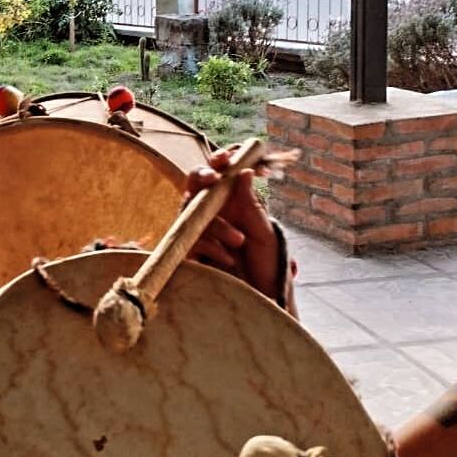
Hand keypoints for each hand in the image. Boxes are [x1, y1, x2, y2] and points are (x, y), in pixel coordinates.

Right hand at [184, 146, 293, 310]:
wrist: (261, 298)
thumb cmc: (266, 263)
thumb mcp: (263, 232)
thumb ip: (251, 203)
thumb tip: (243, 172)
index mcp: (233, 201)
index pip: (221, 172)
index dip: (220, 160)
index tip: (226, 158)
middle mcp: (214, 210)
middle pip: (196, 183)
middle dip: (202, 176)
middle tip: (213, 178)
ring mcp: (199, 229)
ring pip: (193, 209)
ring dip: (216, 223)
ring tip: (238, 240)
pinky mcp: (190, 250)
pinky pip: (191, 238)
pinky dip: (209, 245)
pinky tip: (227, 258)